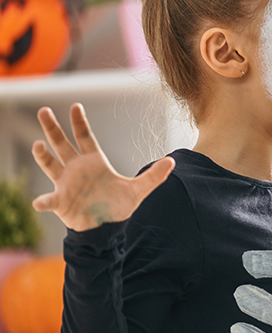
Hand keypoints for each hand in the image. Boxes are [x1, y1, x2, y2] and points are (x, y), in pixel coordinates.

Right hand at [31, 103, 174, 231]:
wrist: (106, 226)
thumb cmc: (118, 204)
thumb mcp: (139, 190)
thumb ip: (154, 176)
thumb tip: (172, 161)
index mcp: (94, 161)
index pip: (85, 137)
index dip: (79, 122)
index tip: (75, 106)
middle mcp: (76, 168)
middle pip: (62, 144)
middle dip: (53, 128)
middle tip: (43, 110)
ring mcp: (65, 183)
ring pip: (50, 164)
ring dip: (43, 156)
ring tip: (38, 145)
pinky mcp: (60, 201)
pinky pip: (49, 199)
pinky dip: (44, 201)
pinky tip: (39, 202)